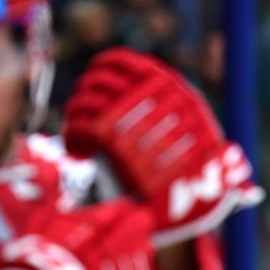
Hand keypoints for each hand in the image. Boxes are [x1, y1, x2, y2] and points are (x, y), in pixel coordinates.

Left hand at [63, 47, 261, 246]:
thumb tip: (148, 81)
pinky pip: (81, 126)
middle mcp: (150, 95)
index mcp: (171, 87)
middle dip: (85, 93)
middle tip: (81, 111)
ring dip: (75, 114)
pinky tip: (78, 151)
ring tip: (78, 135)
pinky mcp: (115, 141)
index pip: (125, 62)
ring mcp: (133, 116)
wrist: (196, 206)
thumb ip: (172, 108)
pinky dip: (73, 136)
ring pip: (86, 101)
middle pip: (100, 80)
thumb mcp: (193, 133)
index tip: (93, 78)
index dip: (103, 67)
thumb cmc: (195, 172)